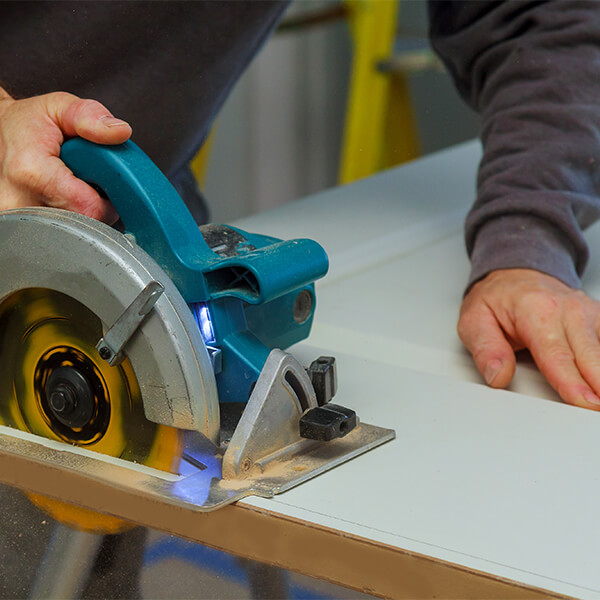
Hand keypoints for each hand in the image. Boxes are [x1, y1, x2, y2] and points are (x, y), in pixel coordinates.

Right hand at [0, 89, 131, 222]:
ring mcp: (19, 221)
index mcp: (31, 173)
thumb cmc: (27, 124)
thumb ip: (90, 116)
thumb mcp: (58, 108)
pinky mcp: (21, 231)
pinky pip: (63, 235)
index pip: (91, 208)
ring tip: (73, 189)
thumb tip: (120, 132)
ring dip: (84, 213)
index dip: (107, 198)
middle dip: (96, 206)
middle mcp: (21, 203)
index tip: (102, 182)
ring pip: (75, 233)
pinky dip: (72, 220)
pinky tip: (64, 201)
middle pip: (85, 226)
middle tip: (86, 183)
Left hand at [458, 268, 599, 409]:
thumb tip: (498, 375)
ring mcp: (589, 313)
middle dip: (599, 385)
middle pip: (590, 356)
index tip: (584, 402)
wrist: (515, 275)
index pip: (556, 354)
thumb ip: (486, 350)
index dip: (572, 382)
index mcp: (536, 311)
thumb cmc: (497, 298)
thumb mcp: (474, 320)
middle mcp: (569, 310)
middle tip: (598, 409)